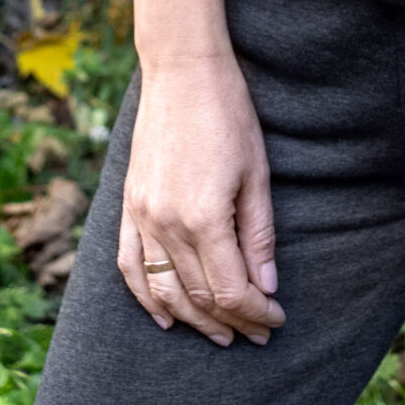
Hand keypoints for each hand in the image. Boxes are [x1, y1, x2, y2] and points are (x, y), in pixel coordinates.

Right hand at [118, 50, 284, 347]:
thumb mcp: (256, 172)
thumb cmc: (228, 114)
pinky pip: (129, 265)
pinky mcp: (128, 205)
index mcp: (203, 218)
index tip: (276, 318)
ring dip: (192, 319)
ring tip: (220, 333)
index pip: (230, 290)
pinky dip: (145, 297)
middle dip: (231, 320)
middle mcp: (166, 225)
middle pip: (198, 296)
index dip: (255, 312)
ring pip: (163, 290)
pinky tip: (163, 317)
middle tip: (257, 332)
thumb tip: (266, 287)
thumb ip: (258, 234)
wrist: (181, 70)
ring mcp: (141, 217)